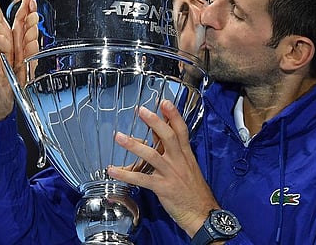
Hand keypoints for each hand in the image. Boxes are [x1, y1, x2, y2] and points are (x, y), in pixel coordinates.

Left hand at [107, 100, 219, 236]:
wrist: (202, 213)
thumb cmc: (193, 190)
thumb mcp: (187, 166)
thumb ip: (172, 151)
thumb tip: (154, 136)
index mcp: (186, 154)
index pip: (181, 130)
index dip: (173, 115)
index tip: (164, 102)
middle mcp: (179, 161)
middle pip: (168, 137)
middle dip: (155, 122)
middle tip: (141, 110)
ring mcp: (171, 174)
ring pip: (152, 155)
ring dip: (134, 145)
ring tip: (119, 137)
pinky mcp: (163, 188)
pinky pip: (142, 179)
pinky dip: (126, 174)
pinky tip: (113, 170)